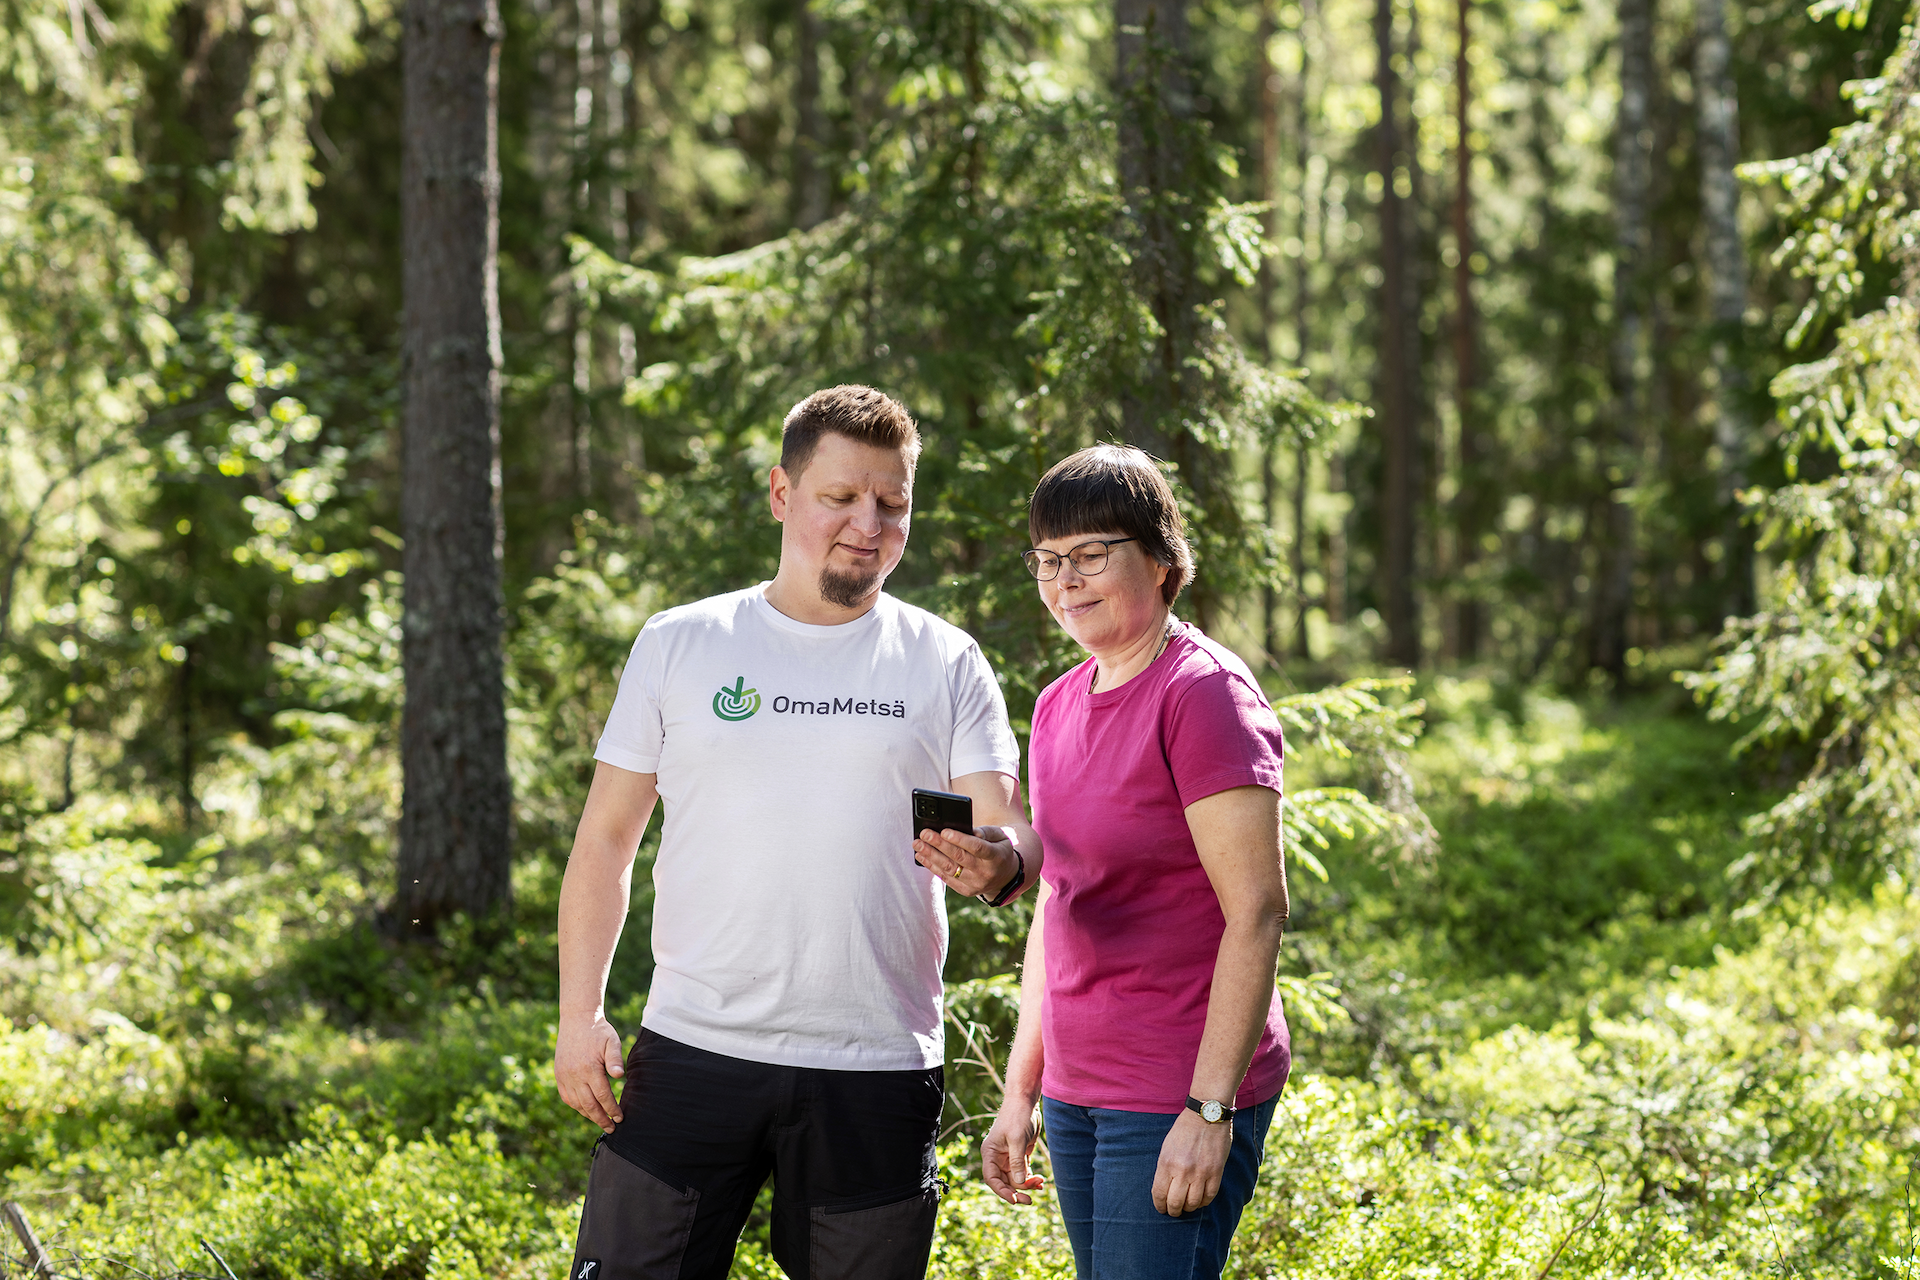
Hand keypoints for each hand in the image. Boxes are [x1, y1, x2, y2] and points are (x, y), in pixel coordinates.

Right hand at [554, 1015, 626, 1132]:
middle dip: (601, 1119)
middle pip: (589, 1105)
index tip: (620, 1118)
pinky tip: (585, 1110)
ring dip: (589, 1115)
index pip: (602, 1096)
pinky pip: (567, 1097)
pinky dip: (576, 1106)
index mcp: (589, 1068)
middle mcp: (574, 1075)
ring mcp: (564, 1076)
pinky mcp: (559, 1075)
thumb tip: (619, 1076)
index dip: (612, 1109)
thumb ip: (615, 1059)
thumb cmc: (598, 1031)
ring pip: (576, 1104)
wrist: (577, 1019)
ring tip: (601, 1121)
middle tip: (612, 1128)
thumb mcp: (612, 1041)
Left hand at [915, 823, 1015, 898]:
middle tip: (924, 834)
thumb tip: (971, 831)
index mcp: (996, 857)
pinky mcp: (966, 891)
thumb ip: (987, 831)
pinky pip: (947, 878)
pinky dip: (932, 867)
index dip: (959, 839)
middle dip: (939, 845)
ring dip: (931, 856)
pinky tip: (922, 856)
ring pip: (950, 869)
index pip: (976, 847)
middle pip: (959, 858)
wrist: (1006, 876)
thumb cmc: (999, 849)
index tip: (944, 831)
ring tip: (917, 845)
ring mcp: (975, 884)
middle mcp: (985, 873)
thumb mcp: (1001, 837)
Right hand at [983, 1096, 1046, 1205]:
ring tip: (1040, 1183)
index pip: (992, 1179)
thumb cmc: (1017, 1116)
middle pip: (1005, 1182)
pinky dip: (1030, 1178)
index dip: (1002, 1191)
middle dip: (1018, 1190)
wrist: (1025, 1101)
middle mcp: (997, 1157)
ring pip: (1015, 1178)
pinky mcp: (1019, 1154)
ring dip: (1027, 1184)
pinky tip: (1039, 1182)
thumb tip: (1019, 1183)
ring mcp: (1009, 1157)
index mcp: (990, 1153)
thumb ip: (1017, 1162)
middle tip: (1030, 1200)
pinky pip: (1023, 1172)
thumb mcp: (1017, 1139)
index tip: (1015, 1200)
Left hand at [1152, 1110, 1231, 1216]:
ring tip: (1187, 1206)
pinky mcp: (1216, 1172)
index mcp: (1166, 1163)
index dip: (1159, 1205)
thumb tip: (1164, 1190)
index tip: (1161, 1208)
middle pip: (1175, 1203)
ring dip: (1188, 1208)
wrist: (1206, 1115)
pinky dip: (1203, 1202)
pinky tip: (1200, 1200)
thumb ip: (1165, 1169)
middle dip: (1173, 1211)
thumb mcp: (1166, 1147)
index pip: (1159, 1194)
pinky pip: (1209, 1196)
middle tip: (1174, 1211)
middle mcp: (1182, 1170)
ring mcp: (1200, 1172)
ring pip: (1193, 1203)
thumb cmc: (1184, 1130)